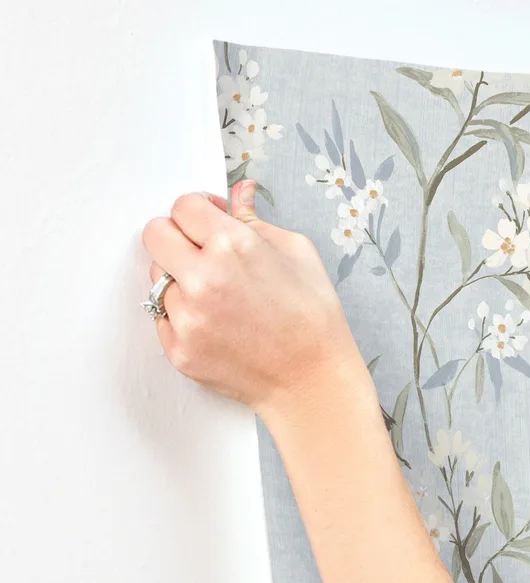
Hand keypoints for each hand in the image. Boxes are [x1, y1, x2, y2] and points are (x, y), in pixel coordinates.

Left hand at [141, 179, 373, 420]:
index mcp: (233, 246)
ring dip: (181, 281)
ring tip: (219, 298)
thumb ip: (256, 221)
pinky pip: (163, 318)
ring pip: (158, 279)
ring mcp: (187, 317)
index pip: (183, 206)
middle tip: (201, 253)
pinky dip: (184, 317)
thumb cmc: (313, 320)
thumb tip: (239, 193)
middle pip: (155, 235)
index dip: (198, 211)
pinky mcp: (179, 349)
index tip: (208, 222)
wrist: (313, 381)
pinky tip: (218, 325)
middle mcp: (203, 279)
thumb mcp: (298, 254)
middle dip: (177, 237)